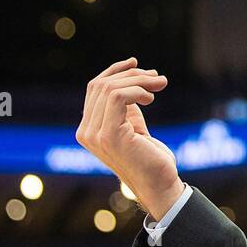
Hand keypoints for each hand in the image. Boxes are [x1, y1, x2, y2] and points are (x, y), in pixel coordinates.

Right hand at [75, 57, 181, 219]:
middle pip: (102, 85)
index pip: (94, 89)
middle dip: (133, 75)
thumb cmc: (149, 156)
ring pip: (110, 88)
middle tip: (159, 78)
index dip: (114, 71)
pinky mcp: (109, 135)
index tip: (136, 63)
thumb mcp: (133, 125)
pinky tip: (151, 99)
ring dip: (140, 81)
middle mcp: (86, 132)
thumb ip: (125, 105)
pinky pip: (118, 97)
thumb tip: (132, 76)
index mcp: (88, 128)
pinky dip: (138, 91)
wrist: (159, 183)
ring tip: (161, 85)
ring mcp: (94, 135)